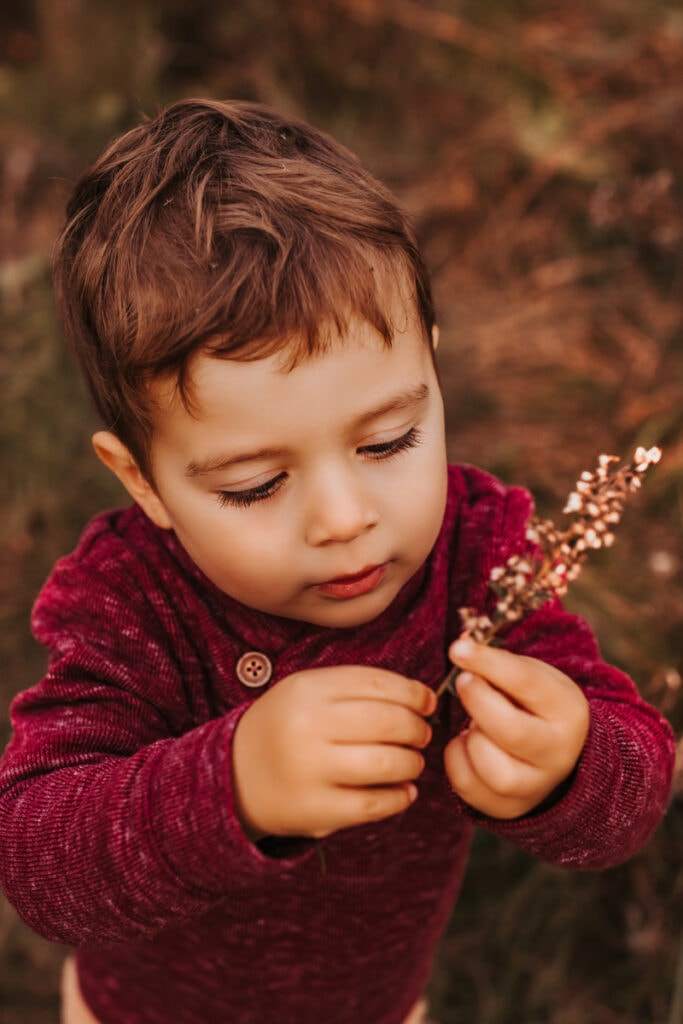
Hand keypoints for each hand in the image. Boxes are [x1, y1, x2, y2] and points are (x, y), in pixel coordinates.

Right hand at [232, 666, 436, 839]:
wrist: (235, 777)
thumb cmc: (287, 727)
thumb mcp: (308, 692)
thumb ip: (358, 688)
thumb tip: (422, 698)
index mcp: (307, 690)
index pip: (378, 684)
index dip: (413, 693)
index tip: (427, 702)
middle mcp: (307, 727)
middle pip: (388, 722)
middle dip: (417, 728)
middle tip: (422, 733)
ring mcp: (310, 771)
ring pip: (387, 763)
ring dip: (412, 762)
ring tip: (412, 761)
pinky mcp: (316, 811)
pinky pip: (375, 804)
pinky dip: (400, 797)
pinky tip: (403, 790)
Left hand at [443, 638, 589, 819]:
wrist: (553, 755)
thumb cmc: (533, 706)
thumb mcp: (530, 678)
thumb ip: (499, 663)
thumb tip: (461, 646)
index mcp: (568, 712)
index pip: (527, 683)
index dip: (487, 662)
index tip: (458, 649)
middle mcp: (558, 754)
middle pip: (512, 730)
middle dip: (478, 700)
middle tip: (462, 681)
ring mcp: (535, 786)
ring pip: (493, 768)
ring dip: (472, 739)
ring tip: (476, 724)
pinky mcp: (507, 806)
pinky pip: (467, 784)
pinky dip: (457, 758)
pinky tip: (469, 744)